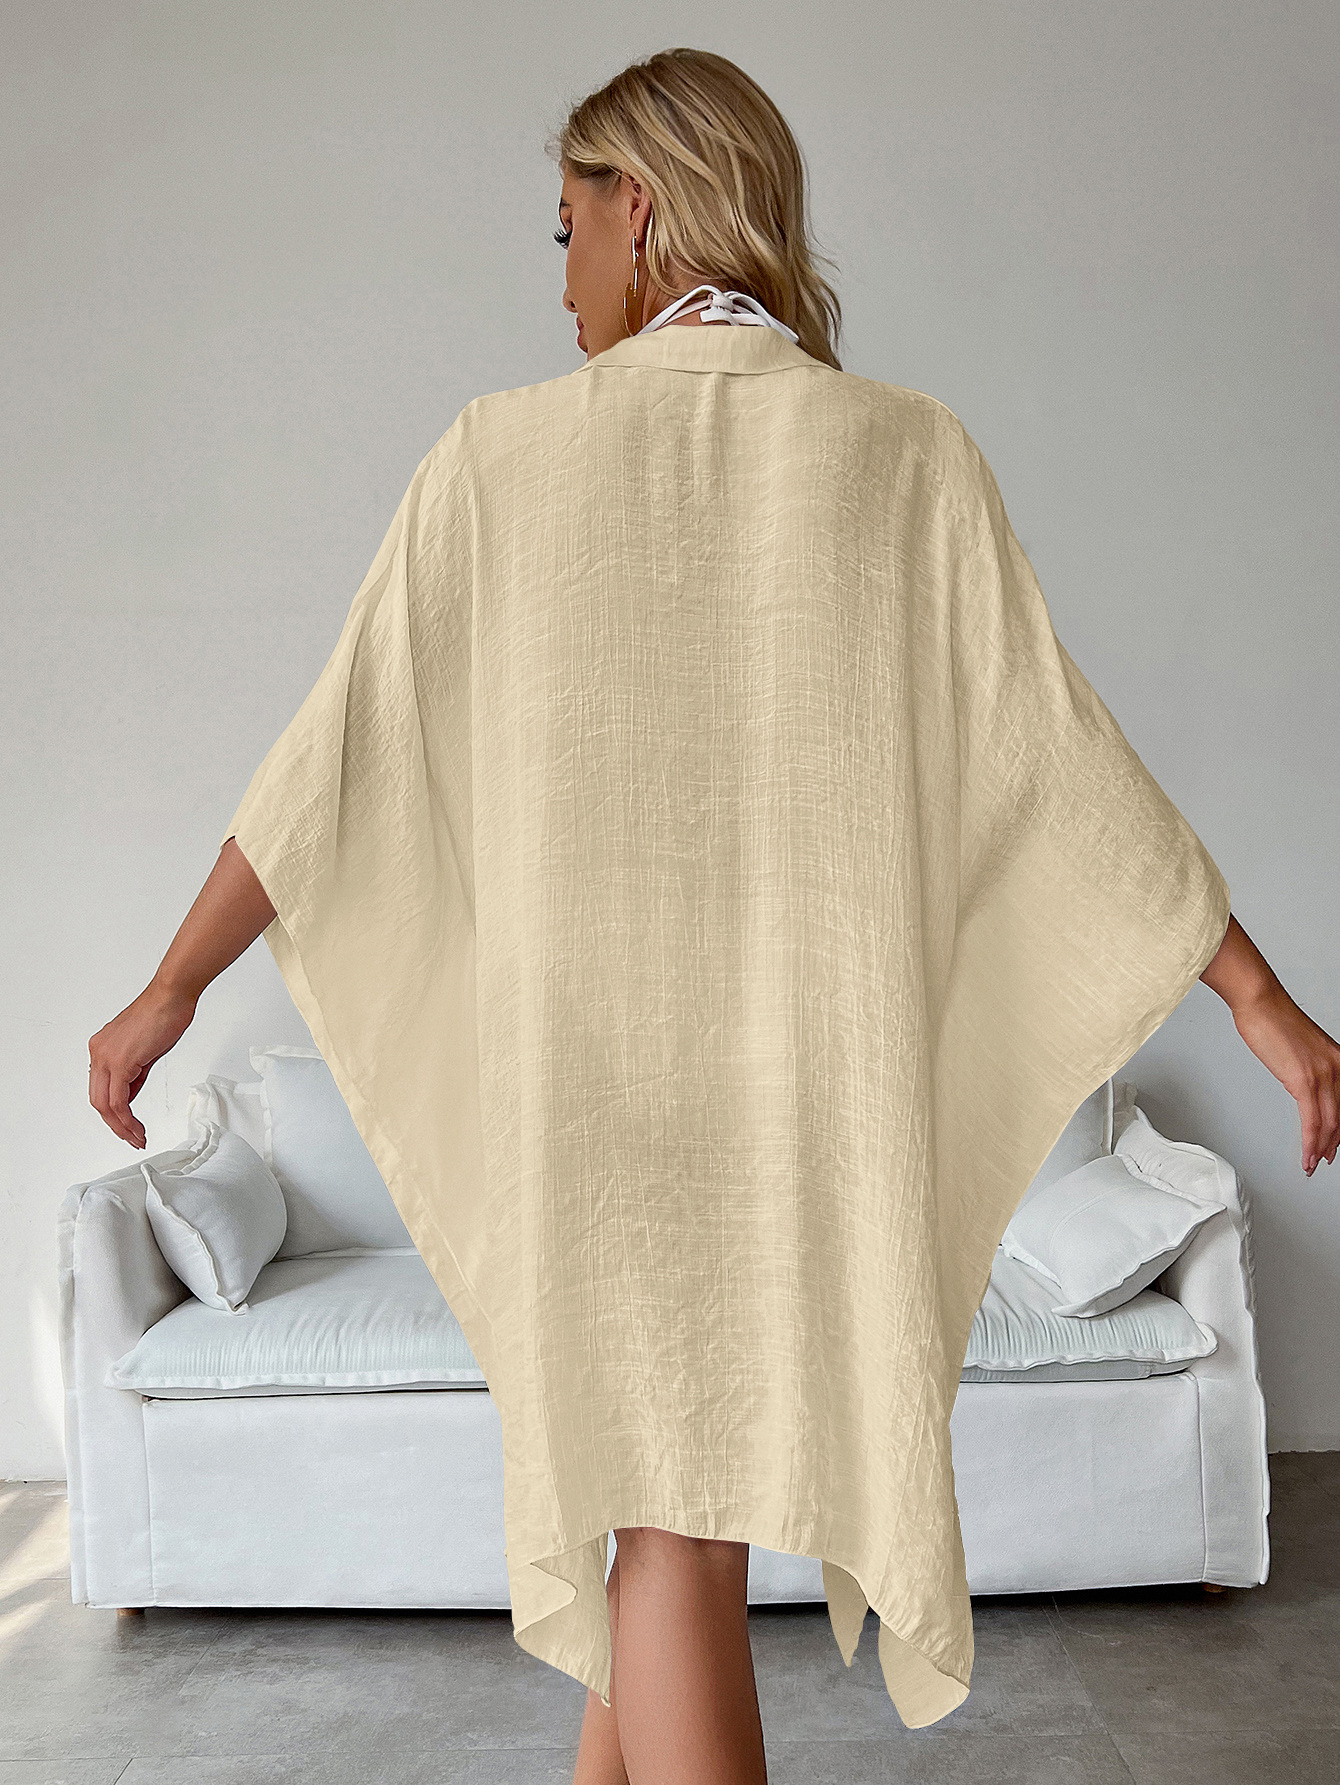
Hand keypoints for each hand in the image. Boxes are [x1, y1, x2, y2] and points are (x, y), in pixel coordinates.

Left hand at [88, 980, 196, 1148]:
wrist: (172, 996)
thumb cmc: (164, 1013)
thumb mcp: (144, 1049)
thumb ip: (134, 1072)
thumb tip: (130, 1091)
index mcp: (102, 1048)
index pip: (101, 1089)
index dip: (113, 1112)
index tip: (128, 1125)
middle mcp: (98, 1052)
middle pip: (98, 1101)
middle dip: (115, 1125)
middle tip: (131, 1138)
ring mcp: (106, 1057)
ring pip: (104, 1104)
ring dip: (121, 1126)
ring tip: (136, 1137)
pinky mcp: (120, 1062)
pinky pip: (118, 1100)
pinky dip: (127, 1118)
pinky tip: (137, 1126)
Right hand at [1229, 981, 1339, 1176]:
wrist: (1260, 1002)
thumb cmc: (1272, 1018)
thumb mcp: (1300, 1047)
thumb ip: (1308, 1066)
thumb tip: (1302, 1084)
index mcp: (1339, 1059)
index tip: (1334, 1141)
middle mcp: (1337, 1067)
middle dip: (1333, 1142)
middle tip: (1324, 1158)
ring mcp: (1323, 1074)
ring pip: (1330, 1123)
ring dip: (1321, 1148)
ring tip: (1312, 1163)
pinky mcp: (1304, 1081)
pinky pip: (1312, 1121)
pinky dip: (1310, 1143)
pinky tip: (1306, 1155)